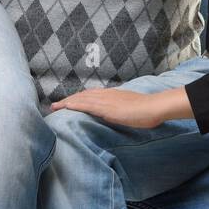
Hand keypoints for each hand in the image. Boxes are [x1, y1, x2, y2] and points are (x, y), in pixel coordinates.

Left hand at [51, 87, 167, 127]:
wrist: (154, 107)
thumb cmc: (147, 110)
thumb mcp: (130, 107)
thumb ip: (121, 109)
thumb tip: (116, 114)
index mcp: (112, 95)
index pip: (90, 95)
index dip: (77, 99)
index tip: (67, 103)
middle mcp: (106, 95)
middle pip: (82, 96)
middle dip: (68, 100)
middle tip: (54, 106)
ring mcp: (106, 101)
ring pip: (81, 99)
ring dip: (67, 102)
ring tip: (54, 107)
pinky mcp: (107, 108)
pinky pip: (87, 105)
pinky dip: (75, 105)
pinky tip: (66, 107)